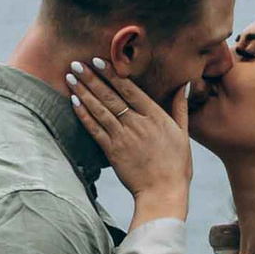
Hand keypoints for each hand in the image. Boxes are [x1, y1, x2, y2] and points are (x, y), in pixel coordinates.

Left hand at [67, 54, 193, 219]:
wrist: (163, 193)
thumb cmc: (177, 165)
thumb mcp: (183, 133)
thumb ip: (180, 107)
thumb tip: (183, 84)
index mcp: (156, 116)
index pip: (130, 89)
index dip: (112, 74)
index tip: (99, 60)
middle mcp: (138, 124)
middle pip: (110, 96)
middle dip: (92, 78)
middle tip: (77, 63)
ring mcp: (123, 137)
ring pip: (99, 110)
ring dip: (83, 92)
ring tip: (71, 77)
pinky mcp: (112, 152)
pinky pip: (94, 129)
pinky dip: (83, 115)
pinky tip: (73, 102)